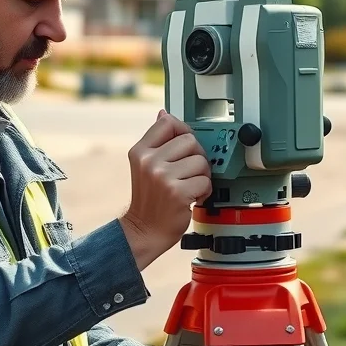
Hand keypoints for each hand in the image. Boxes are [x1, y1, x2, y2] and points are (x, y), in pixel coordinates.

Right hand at [120, 110, 211, 269]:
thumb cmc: (149, 200)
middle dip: (196, 156)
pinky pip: (205, 181)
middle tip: (189, 171)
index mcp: (140, 151)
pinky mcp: (178, 192)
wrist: (144, 231)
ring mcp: (163, 177)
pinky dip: (204, 191)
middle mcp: (149, 162)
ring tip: (190, 186)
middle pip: (189, 140)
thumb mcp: (144, 165)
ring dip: (202, 176)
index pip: (167, 123)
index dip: (182, 131)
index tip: (185, 146)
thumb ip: (156, 141)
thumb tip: (163, 114)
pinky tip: (193, 197)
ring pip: (201, 161)